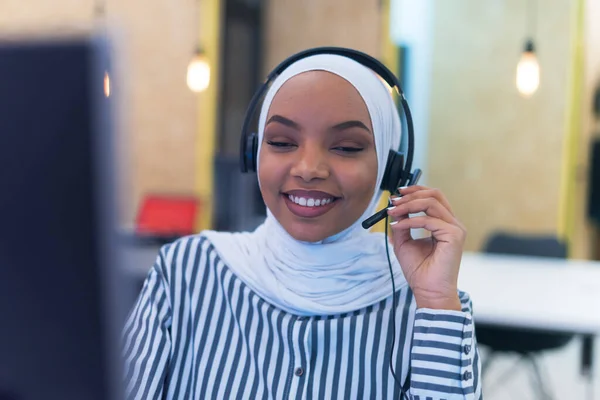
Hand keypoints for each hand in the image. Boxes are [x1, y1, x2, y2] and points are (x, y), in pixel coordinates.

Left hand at [386, 186, 466, 310]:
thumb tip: (395, 208)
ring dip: (408, 205)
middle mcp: (452, 223)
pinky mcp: (454, 235)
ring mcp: (456, 228)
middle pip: (435, 195)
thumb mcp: (404, 243)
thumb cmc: (419, 271)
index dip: (415, 191)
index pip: (433, 197)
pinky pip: (429, 220)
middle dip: (411, 194)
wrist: (428, 291)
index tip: (396, 195)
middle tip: (393, 201)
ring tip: (392, 211)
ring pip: (432, 203)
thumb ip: (402, 224)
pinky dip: (410, 221)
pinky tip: (398, 226)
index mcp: (444, 223)